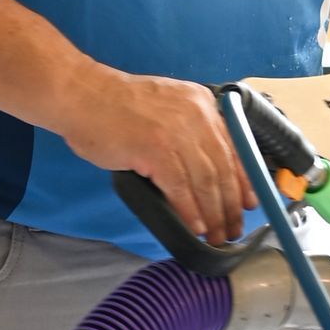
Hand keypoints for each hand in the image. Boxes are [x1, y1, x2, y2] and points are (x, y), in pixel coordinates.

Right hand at [54, 67, 250, 243]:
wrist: (79, 94)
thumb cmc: (113, 106)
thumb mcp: (165, 108)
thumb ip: (188, 130)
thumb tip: (206, 171)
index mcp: (200, 103)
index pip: (234, 146)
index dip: (244, 179)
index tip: (250, 202)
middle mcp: (196, 115)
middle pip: (224, 167)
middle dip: (231, 204)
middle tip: (234, 228)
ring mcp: (176, 132)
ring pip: (206, 181)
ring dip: (214, 214)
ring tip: (217, 235)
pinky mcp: (156, 149)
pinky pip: (181, 188)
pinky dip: (191, 211)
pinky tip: (196, 227)